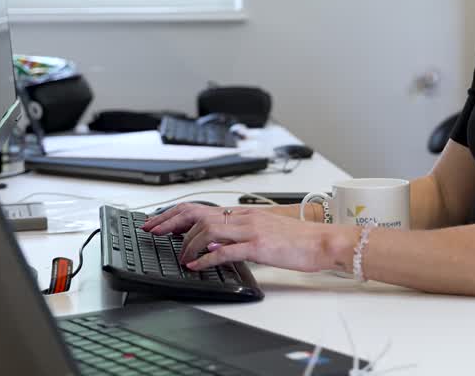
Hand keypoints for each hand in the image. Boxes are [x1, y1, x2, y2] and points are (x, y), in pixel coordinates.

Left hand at [146, 202, 355, 272]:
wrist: (322, 241)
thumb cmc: (298, 239)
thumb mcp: (264, 232)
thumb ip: (239, 235)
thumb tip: (216, 245)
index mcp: (243, 213)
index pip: (201, 208)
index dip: (174, 214)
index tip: (157, 222)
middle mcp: (244, 217)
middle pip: (197, 214)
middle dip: (169, 222)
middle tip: (152, 231)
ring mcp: (250, 230)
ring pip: (208, 230)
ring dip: (187, 244)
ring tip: (181, 257)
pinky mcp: (259, 246)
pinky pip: (226, 251)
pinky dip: (206, 258)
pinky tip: (196, 266)